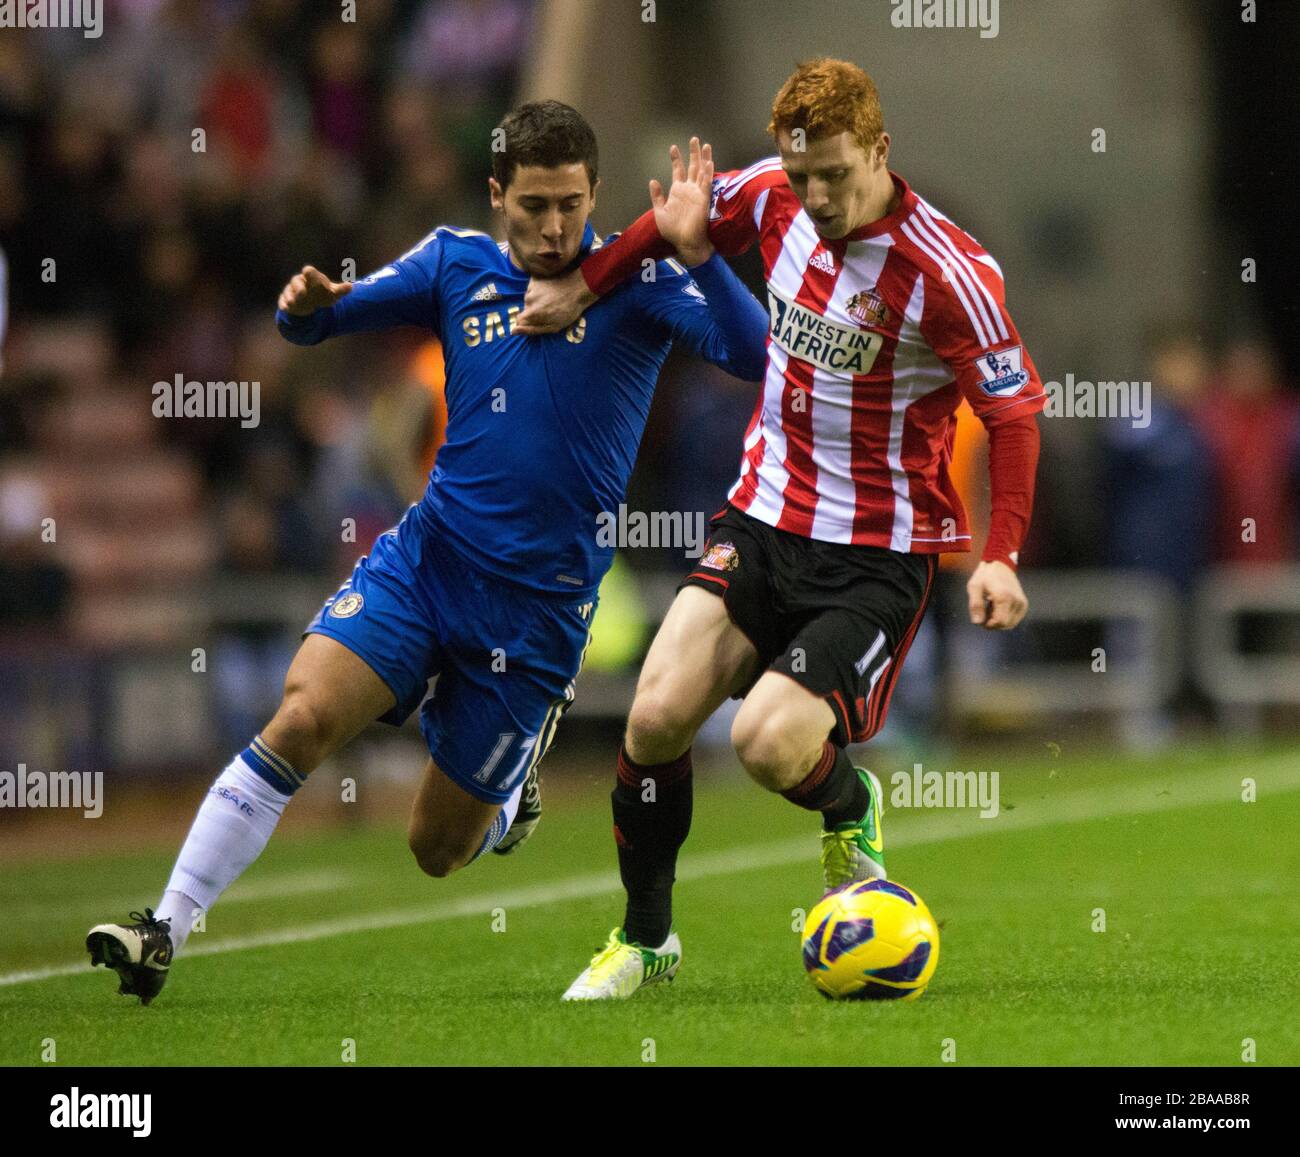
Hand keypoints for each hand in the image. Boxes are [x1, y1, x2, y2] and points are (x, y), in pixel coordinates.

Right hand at [278, 265, 351, 314]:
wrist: (311, 303)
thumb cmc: (323, 294)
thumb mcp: (333, 293)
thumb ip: (340, 290)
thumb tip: (350, 287)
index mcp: (311, 277)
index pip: (310, 272)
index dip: (309, 272)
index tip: (307, 271)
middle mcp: (300, 282)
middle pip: (296, 281)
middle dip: (299, 286)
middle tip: (303, 293)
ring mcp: (291, 291)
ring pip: (289, 291)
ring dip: (290, 296)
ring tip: (293, 302)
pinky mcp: (286, 299)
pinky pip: (283, 300)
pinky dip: (283, 304)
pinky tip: (285, 308)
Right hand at [514, 268, 595, 334]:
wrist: (579, 288)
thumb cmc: (568, 311)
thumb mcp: (552, 326)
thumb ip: (531, 329)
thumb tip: (514, 331)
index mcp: (531, 313)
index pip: (519, 321)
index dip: (528, 323)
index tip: (540, 321)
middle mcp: (528, 298)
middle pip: (525, 308)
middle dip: (535, 310)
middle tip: (551, 309)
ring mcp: (532, 287)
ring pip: (529, 297)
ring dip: (538, 299)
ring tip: (552, 299)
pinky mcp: (536, 278)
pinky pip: (533, 287)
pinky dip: (540, 289)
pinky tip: (551, 290)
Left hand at [650, 136, 713, 265]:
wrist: (684, 243)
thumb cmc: (672, 231)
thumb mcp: (659, 212)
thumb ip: (657, 196)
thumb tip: (653, 180)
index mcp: (678, 191)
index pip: (678, 170)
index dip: (676, 158)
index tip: (673, 147)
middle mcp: (689, 189)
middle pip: (692, 166)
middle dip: (693, 153)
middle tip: (694, 139)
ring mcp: (697, 193)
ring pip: (702, 171)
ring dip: (703, 158)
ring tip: (705, 145)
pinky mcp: (704, 199)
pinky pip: (706, 183)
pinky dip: (708, 173)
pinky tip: (709, 162)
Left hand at [967, 560, 1028, 629]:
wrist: (1000, 565)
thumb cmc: (984, 576)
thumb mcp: (974, 587)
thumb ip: (975, 605)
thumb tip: (977, 622)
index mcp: (1004, 597)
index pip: (999, 622)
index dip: (988, 624)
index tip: (981, 615)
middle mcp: (1016, 601)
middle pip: (1004, 625)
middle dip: (992, 623)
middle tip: (985, 609)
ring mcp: (1022, 603)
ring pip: (1010, 624)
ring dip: (999, 620)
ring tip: (992, 606)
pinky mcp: (1024, 604)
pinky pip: (1014, 620)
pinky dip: (1005, 617)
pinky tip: (998, 607)